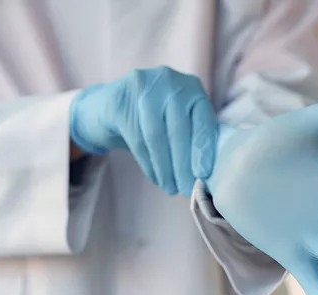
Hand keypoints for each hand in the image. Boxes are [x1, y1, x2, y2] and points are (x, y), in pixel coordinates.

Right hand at [70, 66, 217, 195]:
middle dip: (183, 164)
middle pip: (178, 128)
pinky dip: (148, 164)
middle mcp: (169, 81)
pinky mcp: (119, 101)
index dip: (203, 148)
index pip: (202, 118)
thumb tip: (209, 173)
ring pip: (156, 136)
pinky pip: (137, 139)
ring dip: (165, 168)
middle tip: (186, 189)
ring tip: (170, 188)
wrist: (108, 107)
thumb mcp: (178, 119)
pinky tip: (156, 178)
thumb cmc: (154, 119)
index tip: (204, 174)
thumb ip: (194, 135)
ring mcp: (142, 87)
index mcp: (191, 86)